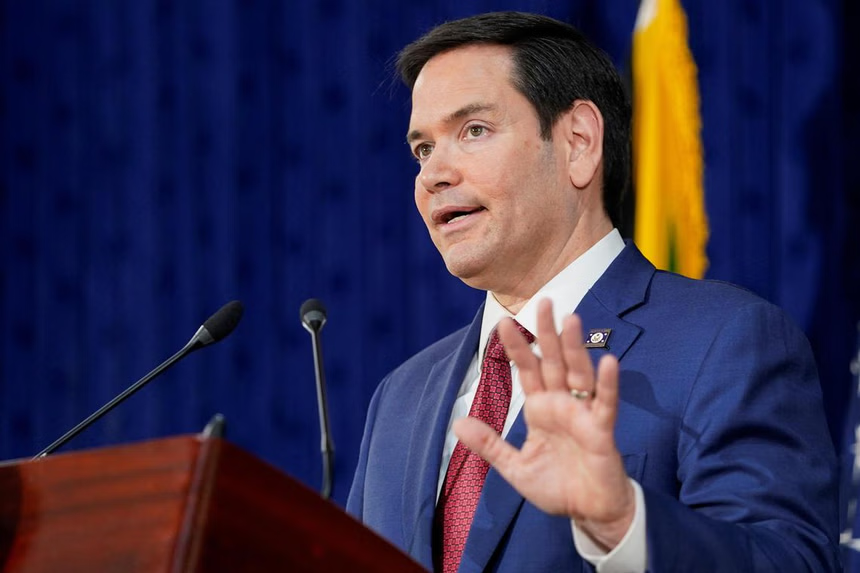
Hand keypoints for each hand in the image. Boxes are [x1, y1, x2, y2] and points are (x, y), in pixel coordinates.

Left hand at [454, 298, 634, 549]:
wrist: (588, 512)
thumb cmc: (556, 486)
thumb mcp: (514, 467)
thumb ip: (489, 444)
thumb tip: (457, 424)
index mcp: (540, 408)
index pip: (527, 370)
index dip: (516, 348)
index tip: (503, 322)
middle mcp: (562, 403)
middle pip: (554, 361)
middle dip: (547, 333)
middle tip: (544, 301)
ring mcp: (583, 413)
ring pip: (579, 372)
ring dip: (576, 347)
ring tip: (571, 319)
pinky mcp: (602, 429)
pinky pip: (605, 402)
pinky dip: (607, 383)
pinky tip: (608, 361)